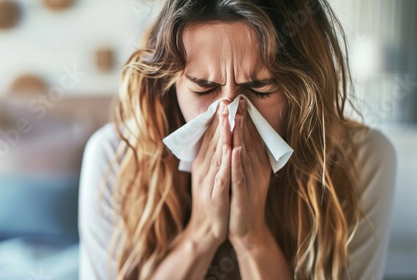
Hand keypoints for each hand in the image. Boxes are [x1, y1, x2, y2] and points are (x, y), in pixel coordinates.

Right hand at [186, 101, 231, 246]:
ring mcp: (208, 182)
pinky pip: (221, 175)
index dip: (218, 118)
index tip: (225, 100)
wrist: (206, 229)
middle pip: (212, 141)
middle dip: (220, 120)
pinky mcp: (215, 195)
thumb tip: (221, 139)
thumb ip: (214, 158)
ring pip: (216, 154)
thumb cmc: (212, 201)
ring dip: (222, 135)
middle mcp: (203, 169)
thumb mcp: (210, 177)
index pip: (210, 137)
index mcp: (203, 164)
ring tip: (228, 116)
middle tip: (226, 99)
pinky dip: (225, 162)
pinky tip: (229, 149)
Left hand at [228, 99, 271, 246]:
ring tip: (237, 116)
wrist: (246, 230)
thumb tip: (240, 138)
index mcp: (256, 165)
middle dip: (243, 120)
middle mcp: (256, 171)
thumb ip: (245, 158)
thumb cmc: (243, 201)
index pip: (251, 138)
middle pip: (249, 141)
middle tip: (238, 99)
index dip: (245, 119)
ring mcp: (251, 182)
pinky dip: (237, 162)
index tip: (240, 100)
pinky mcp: (243, 195)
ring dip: (241, 135)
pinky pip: (240, 176)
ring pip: (245, 154)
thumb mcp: (246, 176)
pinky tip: (234, 148)